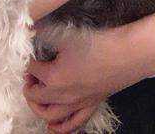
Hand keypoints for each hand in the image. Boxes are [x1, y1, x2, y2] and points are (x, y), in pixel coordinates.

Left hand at [23, 23, 154, 132]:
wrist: (126, 55)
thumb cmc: (97, 44)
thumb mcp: (67, 35)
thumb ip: (45, 33)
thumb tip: (29, 29)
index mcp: (54, 77)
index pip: (32, 70)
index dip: (27, 62)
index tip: (28, 55)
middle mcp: (63, 95)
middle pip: (36, 96)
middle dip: (28, 86)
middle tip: (30, 75)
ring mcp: (77, 103)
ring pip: (50, 115)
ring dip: (38, 108)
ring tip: (35, 97)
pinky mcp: (90, 106)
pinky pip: (73, 123)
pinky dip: (61, 128)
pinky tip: (52, 127)